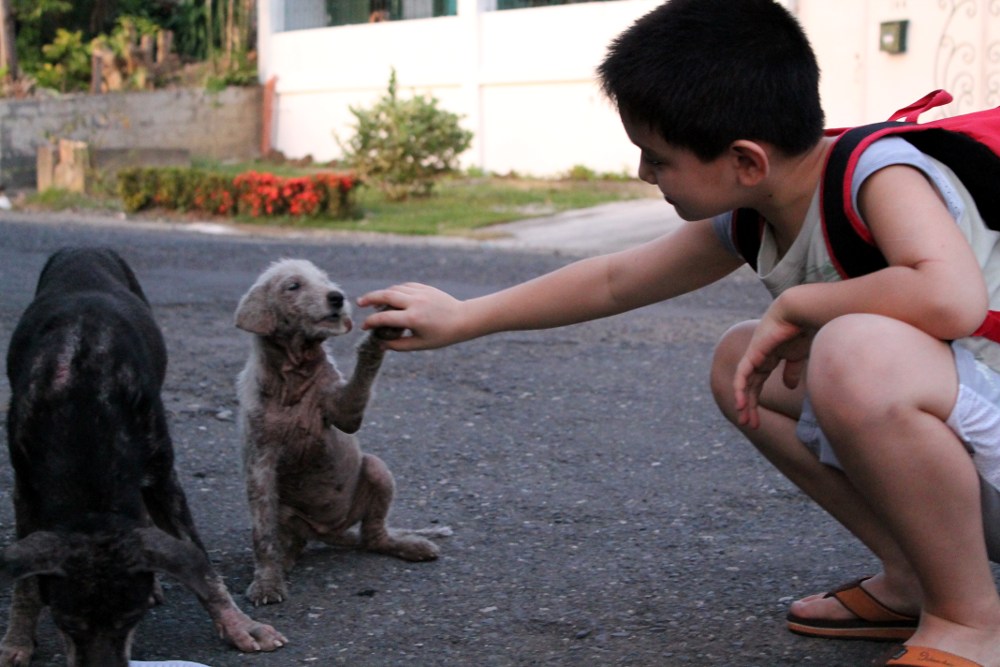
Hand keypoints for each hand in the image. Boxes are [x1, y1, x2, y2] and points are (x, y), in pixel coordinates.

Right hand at [357, 283, 466, 350]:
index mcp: (413, 318)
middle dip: (370, 298)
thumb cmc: (442, 335)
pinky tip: (390, 296)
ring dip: (381, 294)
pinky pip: (404, 286)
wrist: (463, 319)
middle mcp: (414, 302)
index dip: (370, 322)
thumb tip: (380, 344)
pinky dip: (395, 290)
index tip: (364, 326)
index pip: (384, 318)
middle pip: (385, 295)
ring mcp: (420, 292)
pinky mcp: (424, 287)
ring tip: (372, 301)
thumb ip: (398, 345)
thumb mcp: (420, 344)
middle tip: (359, 303)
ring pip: (394, 289)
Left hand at [733, 309, 810, 429]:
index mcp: (767, 360)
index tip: (758, 421)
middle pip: (749, 388)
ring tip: (744, 419)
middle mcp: (757, 359)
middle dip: (748, 407)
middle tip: (749, 425)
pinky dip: (740, 389)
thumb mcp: (798, 357)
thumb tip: (789, 386)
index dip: (756, 402)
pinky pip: (743, 375)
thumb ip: (792, 371)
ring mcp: (753, 356)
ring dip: (743, 402)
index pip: (757, 384)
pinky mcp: (753, 354)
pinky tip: (740, 403)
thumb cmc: (801, 330)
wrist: (799, 313)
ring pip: (744, 384)